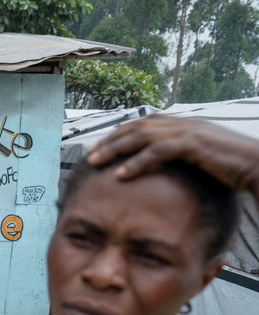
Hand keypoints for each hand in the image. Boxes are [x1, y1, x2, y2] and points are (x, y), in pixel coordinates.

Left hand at [87, 116, 258, 193]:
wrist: (258, 164)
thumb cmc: (230, 166)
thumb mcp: (199, 158)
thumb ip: (179, 156)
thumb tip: (160, 167)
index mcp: (182, 125)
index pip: (142, 123)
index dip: (118, 133)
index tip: (98, 147)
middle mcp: (182, 123)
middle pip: (136, 127)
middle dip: (109, 140)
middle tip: (89, 155)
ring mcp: (187, 131)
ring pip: (141, 136)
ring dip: (115, 149)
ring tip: (95, 162)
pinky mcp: (193, 144)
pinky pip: (157, 151)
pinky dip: (136, 162)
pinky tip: (121, 174)